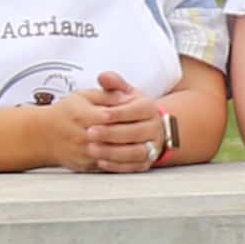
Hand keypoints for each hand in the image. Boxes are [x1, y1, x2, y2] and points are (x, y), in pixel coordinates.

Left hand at [53, 75, 172, 173]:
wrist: (147, 127)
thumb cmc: (130, 109)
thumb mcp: (125, 93)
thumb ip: (113, 84)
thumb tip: (103, 76)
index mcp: (149, 109)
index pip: (135, 111)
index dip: (118, 114)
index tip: (100, 115)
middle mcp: (154, 128)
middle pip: (135, 133)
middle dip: (111, 134)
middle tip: (90, 133)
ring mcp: (152, 147)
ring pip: (135, 152)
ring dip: (113, 152)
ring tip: (92, 149)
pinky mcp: (146, 163)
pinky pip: (133, 167)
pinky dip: (117, 166)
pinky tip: (100, 162)